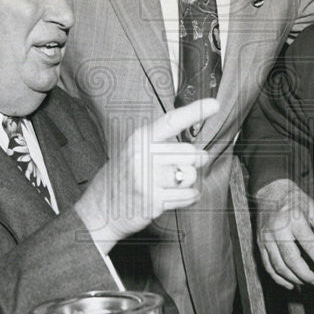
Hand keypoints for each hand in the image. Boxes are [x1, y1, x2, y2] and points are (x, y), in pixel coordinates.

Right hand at [75, 98, 218, 252]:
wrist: (99, 208)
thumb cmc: (122, 177)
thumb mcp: (134, 151)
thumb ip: (160, 144)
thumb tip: (197, 148)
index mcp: (140, 139)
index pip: (172, 121)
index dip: (195, 111)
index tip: (213, 105)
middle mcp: (143, 156)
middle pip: (189, 153)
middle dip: (194, 161)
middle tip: (184, 165)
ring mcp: (147, 179)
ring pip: (191, 175)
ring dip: (191, 181)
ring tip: (177, 182)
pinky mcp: (153, 201)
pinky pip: (187, 195)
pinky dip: (189, 196)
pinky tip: (177, 194)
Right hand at [254, 178, 313, 288]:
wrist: (270, 190)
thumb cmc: (295, 199)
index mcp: (294, 219)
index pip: (309, 245)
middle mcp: (278, 229)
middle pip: (291, 259)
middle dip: (305, 274)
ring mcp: (266, 237)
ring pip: (278, 265)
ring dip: (293, 278)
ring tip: (306, 282)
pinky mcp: (259, 242)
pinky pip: (267, 265)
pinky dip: (278, 278)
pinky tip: (289, 283)